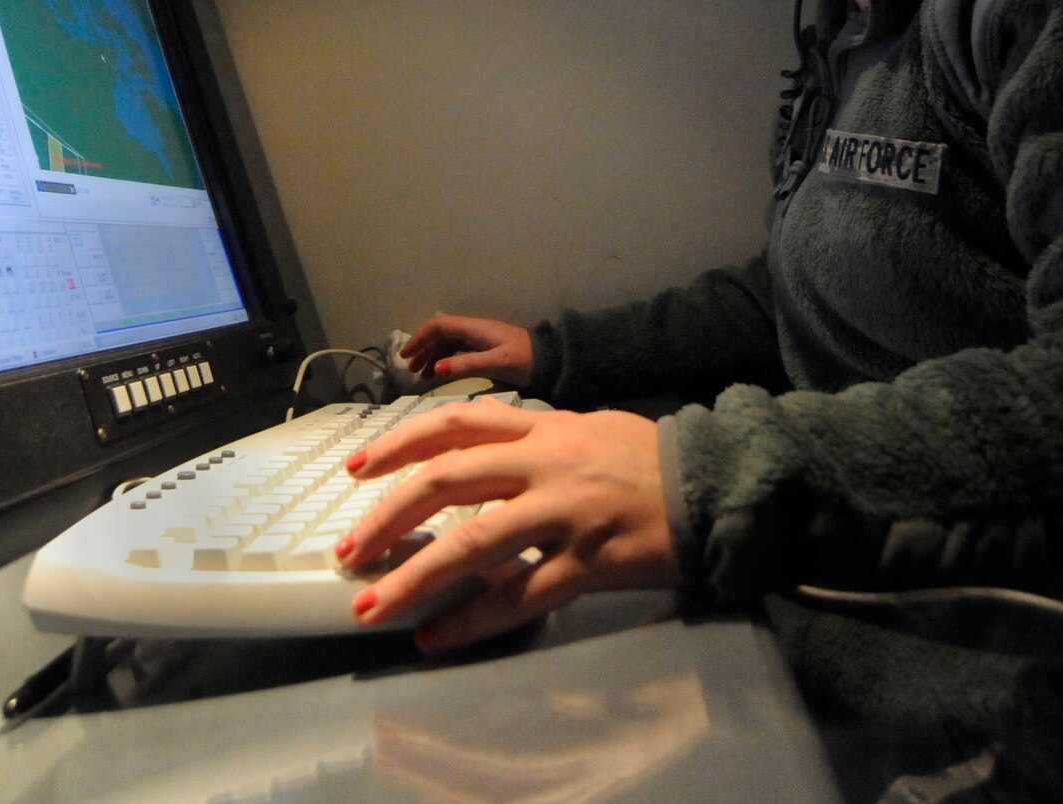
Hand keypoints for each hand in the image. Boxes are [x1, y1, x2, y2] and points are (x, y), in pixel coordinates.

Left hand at [337, 400, 677, 649]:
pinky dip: (471, 620)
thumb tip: (479, 458)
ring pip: (471, 544)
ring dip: (413, 577)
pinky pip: (519, 597)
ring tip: (372, 606)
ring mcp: (564, 514)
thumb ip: (531, 441)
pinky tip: (438, 637)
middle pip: (444, 482)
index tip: (356, 468)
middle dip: (385, 517)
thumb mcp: (584, 427)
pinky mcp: (587, 562)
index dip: (397, 444)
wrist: (713, 485)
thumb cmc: (648, 458)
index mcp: (539, 430)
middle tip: (349, 551)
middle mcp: (543, 465)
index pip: (452, 426)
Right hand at [400, 313, 532, 386]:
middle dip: (422, 349)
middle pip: (440, 334)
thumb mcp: (496, 363)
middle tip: (410, 370)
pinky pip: (457, 351)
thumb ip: (467, 365)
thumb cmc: (525, 360)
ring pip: (448, 343)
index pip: (439, 326)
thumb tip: (437, 368)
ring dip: (432, 356)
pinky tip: (440, 374)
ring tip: (420, 376)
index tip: (405, 356)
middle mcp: (474, 330)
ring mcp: (480, 339)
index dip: (419, 338)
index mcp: (474, 328)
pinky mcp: (486, 349)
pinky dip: (445, 361)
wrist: (552, 361)